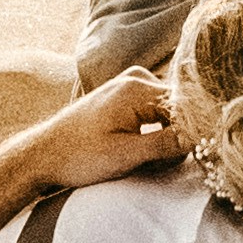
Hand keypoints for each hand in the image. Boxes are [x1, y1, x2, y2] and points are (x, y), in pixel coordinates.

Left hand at [28, 69, 183, 193]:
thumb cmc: (78, 156)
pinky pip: (153, 111)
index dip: (193, 132)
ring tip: (150, 161)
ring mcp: (128, 85)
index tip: (196, 156)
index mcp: (137, 88)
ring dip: (165, 136)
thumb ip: (165, 145)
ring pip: (167, 111)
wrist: (42, 154)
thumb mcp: (125, 155)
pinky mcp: (122, 97)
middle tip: (163, 164)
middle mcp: (136, 78)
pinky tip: (143, 151)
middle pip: (178, 106)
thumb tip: (200, 137)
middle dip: (178, 136)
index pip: (186, 105)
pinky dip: (154, 132)